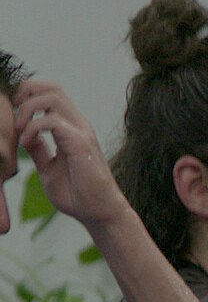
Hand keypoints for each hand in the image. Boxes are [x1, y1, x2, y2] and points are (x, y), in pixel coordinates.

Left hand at [12, 79, 136, 229]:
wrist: (99, 213)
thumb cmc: (78, 195)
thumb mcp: (49, 168)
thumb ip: (38, 150)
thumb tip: (24, 136)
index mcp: (72, 129)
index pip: (51, 94)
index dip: (28, 96)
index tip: (14, 116)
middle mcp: (78, 125)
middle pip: (51, 87)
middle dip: (25, 94)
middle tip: (14, 116)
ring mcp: (81, 132)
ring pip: (52, 96)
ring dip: (28, 108)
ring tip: (19, 130)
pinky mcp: (80, 143)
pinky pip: (52, 121)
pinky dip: (32, 128)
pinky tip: (26, 143)